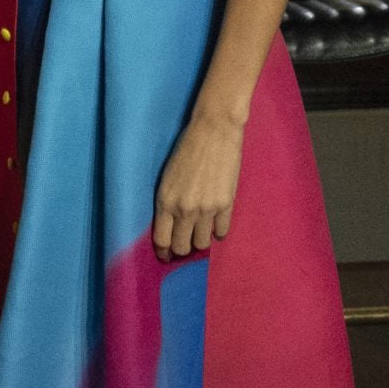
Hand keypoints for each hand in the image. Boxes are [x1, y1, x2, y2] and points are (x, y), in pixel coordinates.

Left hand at [152, 112, 242, 259]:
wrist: (214, 131)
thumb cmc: (186, 149)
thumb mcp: (168, 177)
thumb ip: (168, 203)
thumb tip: (171, 226)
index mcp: (165, 201)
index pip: (162, 240)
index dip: (164, 252)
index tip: (166, 256)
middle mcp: (184, 209)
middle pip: (183, 248)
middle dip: (182, 249)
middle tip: (185, 244)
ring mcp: (207, 209)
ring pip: (202, 243)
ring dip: (201, 240)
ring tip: (200, 231)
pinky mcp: (226, 205)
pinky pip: (221, 232)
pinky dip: (218, 232)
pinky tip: (216, 225)